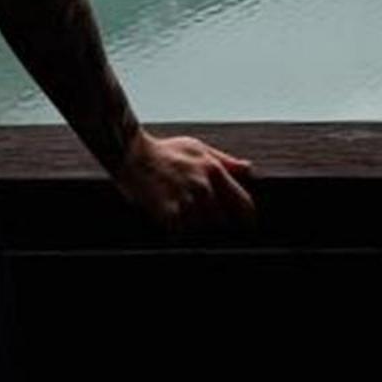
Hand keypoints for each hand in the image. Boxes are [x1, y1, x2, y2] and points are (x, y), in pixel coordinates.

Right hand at [113, 130, 256, 237]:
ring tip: (179, 211)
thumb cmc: (166, 152)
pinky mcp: (170, 214)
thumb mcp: (198, 148)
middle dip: (213, 220)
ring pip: (202, 229)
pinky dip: (177, 231)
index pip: (243, 204)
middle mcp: (204, 187)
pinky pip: (182, 234)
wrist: (132, 155)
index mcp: (214, 170)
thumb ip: (226, 161)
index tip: (246, 226)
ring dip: (193, 226)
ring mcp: (187, 201)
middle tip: (197, 213)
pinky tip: (169, 219)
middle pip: (221, 221)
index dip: (246, 218)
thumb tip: (250, 170)